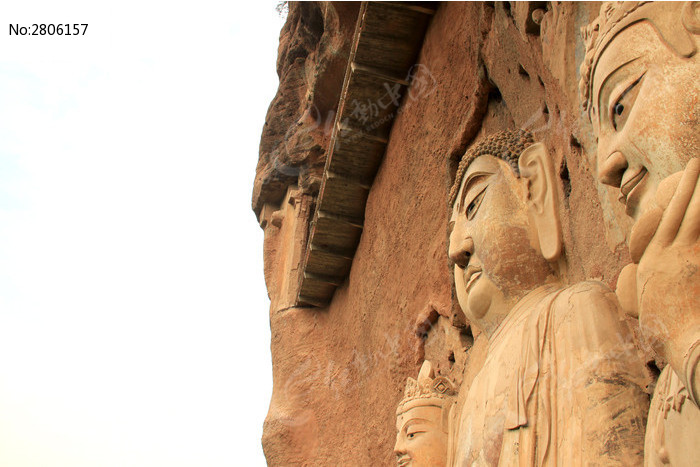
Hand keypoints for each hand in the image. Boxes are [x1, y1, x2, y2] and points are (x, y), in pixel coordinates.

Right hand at [635, 159, 699, 373]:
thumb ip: (649, 284)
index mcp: (651, 262)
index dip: (675, 197)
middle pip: (679, 211)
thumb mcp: (649, 304)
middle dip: (689, 184)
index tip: (684, 181)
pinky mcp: (698, 264)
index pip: (663, 221)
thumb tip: (643, 273)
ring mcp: (685, 258)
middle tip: (697, 163)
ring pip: (696, 217)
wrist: (685, 344)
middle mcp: (666, 255)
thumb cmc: (669, 331)